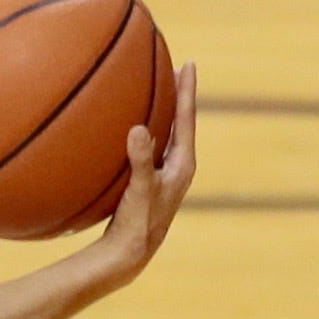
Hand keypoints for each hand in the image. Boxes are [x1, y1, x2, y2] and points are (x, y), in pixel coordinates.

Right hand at [96, 61, 196, 274]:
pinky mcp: (150, 180)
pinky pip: (151, 146)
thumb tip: (138, 128)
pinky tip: (129, 126)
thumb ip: (141, 159)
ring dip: (164, 111)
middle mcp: (178, 166)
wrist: (131, 253)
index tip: (189, 64)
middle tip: (177, 68)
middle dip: (180, 95)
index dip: (188, 90)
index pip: (187, 119)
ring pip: (167, 133)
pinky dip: (145, 130)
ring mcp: (164, 174)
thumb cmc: (139, 223)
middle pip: (182, 121)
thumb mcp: (140, 189)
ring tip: (158, 89)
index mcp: (183, 164)